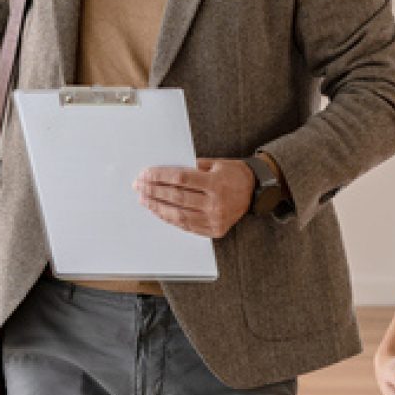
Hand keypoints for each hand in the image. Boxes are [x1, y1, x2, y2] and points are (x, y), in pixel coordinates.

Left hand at [134, 158, 254, 237]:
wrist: (255, 191)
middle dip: (154, 191)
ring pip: (179, 215)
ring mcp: (215, 219)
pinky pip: (187, 226)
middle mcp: (215, 203)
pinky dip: (170, 219)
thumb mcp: (215, 163)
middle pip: (176, 197)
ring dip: (158, 207)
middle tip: (139, 186)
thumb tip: (164, 172)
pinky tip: (159, 211)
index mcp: (215, 183)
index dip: (160, 176)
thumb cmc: (233, 174)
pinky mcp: (214, 230)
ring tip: (144, 200)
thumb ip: (192, 168)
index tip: (145, 174)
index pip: (180, 179)